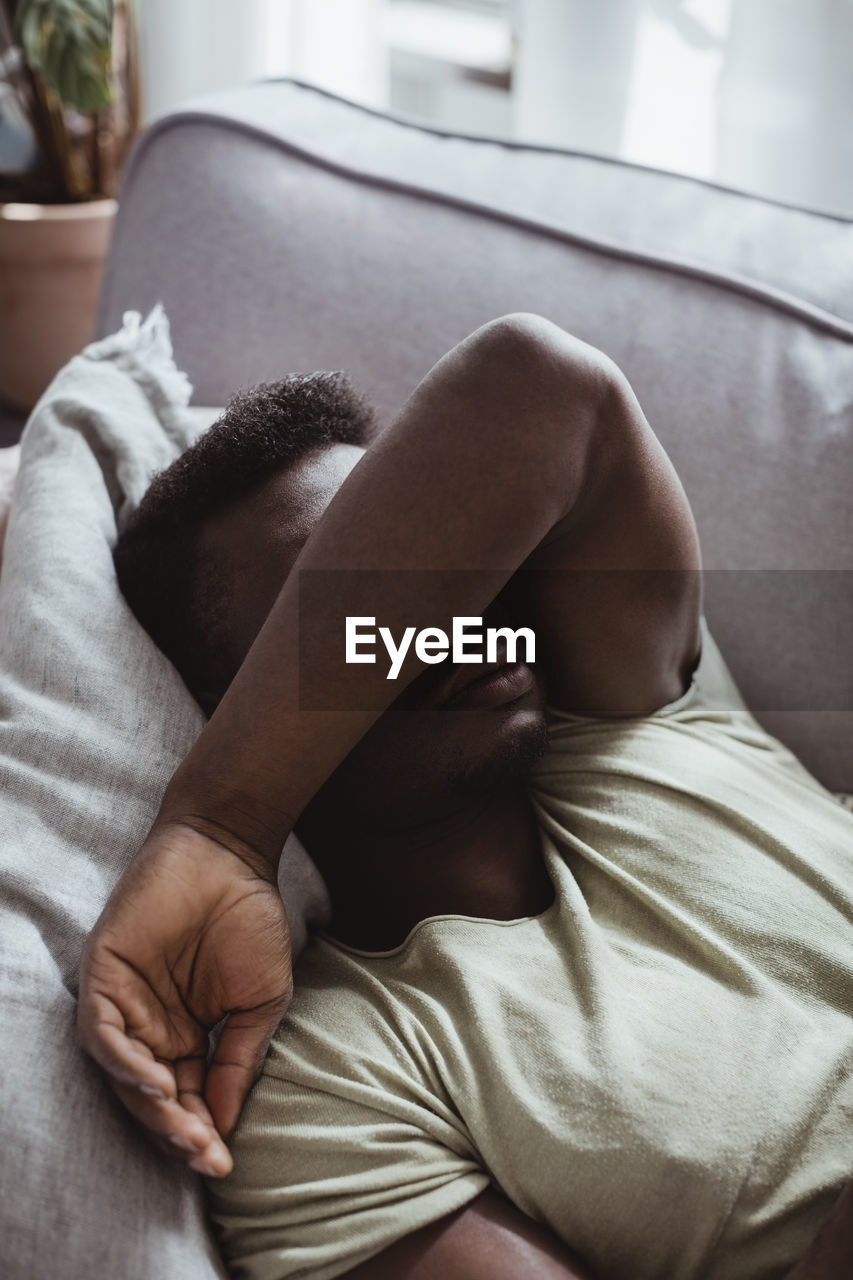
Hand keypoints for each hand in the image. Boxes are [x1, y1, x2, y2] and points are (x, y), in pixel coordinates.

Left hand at [77, 821, 292, 1175]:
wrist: (233, 858)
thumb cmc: (250, 922)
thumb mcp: (259, 1005)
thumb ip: (240, 1062)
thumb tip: (226, 1126)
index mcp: (184, 1037)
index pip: (185, 1099)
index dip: (201, 1133)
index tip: (224, 1163)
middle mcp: (148, 1027)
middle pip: (149, 1097)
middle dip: (176, 1131)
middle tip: (205, 1156)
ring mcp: (123, 1004)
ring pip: (122, 1075)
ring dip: (152, 1109)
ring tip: (186, 1133)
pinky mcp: (102, 977)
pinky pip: (102, 1035)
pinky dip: (124, 1064)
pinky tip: (158, 1084)